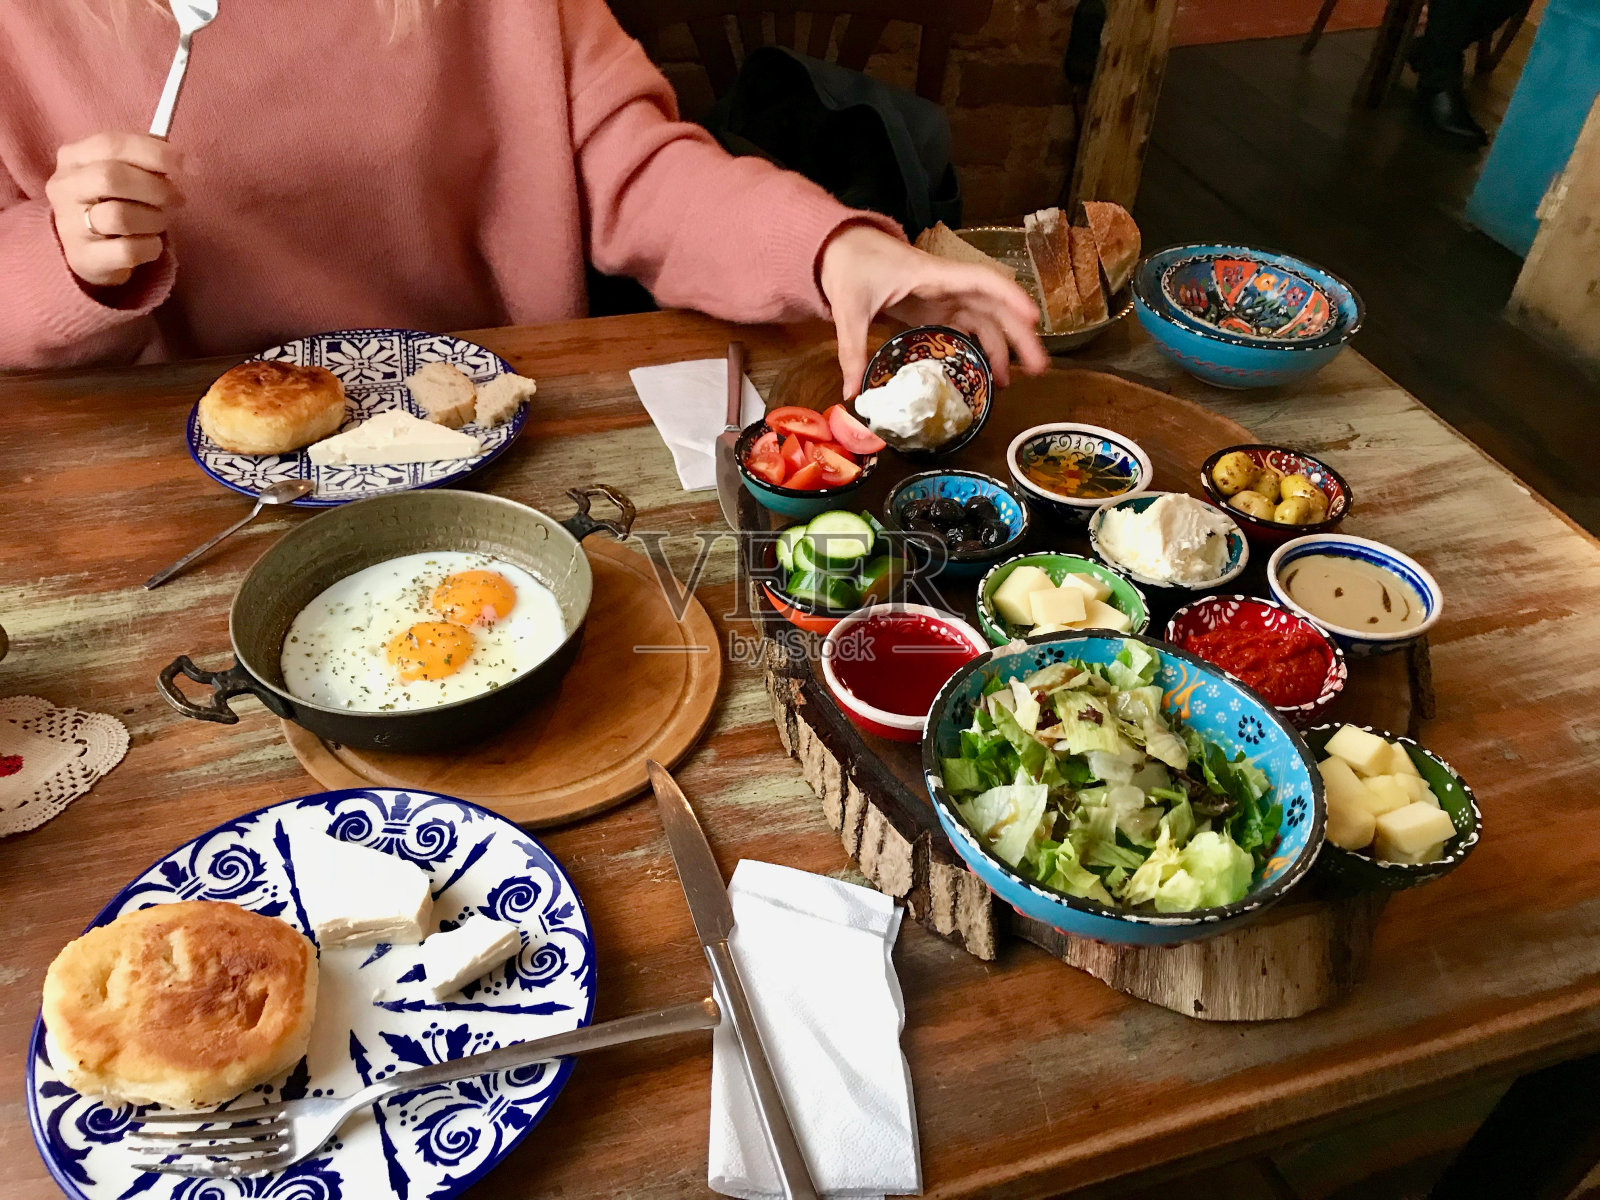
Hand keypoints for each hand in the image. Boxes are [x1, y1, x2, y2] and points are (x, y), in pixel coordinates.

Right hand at [45, 132, 183, 287]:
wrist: (90, 252)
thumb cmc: (113, 203)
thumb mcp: (123, 174)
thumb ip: (144, 161)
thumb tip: (180, 159)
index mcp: (72, 157)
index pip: (111, 144)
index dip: (155, 153)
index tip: (190, 165)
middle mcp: (64, 188)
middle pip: (112, 177)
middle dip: (156, 188)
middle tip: (177, 199)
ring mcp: (69, 224)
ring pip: (121, 216)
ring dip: (154, 219)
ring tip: (159, 222)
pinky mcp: (84, 257)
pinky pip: (129, 250)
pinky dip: (151, 247)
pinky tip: (149, 243)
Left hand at [818, 224, 1048, 398]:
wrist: (840, 247)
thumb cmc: (850, 265)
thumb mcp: (849, 308)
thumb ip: (852, 350)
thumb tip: (851, 393)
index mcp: (933, 276)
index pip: (981, 281)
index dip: (1010, 296)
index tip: (1033, 318)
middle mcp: (946, 285)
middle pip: (993, 307)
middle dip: (1018, 335)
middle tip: (1038, 367)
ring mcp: (943, 297)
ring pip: (984, 320)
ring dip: (1001, 347)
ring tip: (1012, 381)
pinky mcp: (934, 308)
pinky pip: (966, 328)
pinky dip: (978, 347)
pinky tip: (985, 372)